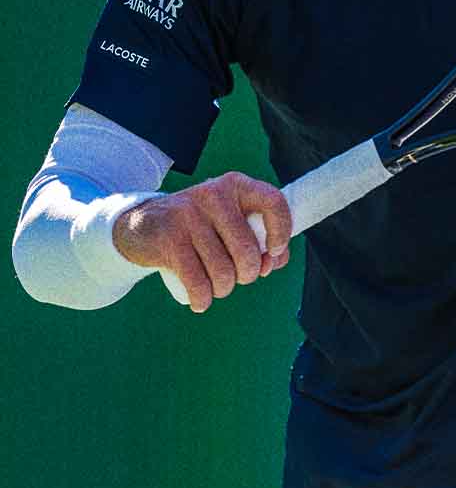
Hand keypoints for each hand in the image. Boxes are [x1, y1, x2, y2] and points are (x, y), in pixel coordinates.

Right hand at [112, 172, 291, 312]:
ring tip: (219, 288)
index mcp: (236, 185)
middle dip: (248, 274)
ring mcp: (189, 216)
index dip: (281, 231)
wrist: (142, 224)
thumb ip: (259, 237)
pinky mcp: (169, 239)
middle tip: (239, 278)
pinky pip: (196, 280)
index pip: (273, 202)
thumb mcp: (229, 220)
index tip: (273, 252)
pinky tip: (202, 302)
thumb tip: (275, 261)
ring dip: (224, 289)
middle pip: (247, 249)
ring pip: (223, 269)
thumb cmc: (199, 226)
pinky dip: (202, 298)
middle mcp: (214, 195)